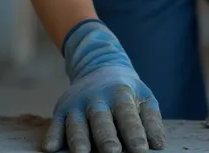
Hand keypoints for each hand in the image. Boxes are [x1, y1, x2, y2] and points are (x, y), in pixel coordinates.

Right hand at [43, 20, 164, 152]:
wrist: (99, 65)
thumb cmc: (127, 91)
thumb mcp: (143, 96)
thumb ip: (151, 119)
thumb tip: (159, 144)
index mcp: (121, 93)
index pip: (128, 115)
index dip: (134, 132)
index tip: (141, 150)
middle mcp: (97, 98)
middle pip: (101, 119)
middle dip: (106, 137)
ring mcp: (77, 103)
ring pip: (77, 123)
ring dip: (79, 139)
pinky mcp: (61, 109)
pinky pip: (55, 124)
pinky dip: (52, 136)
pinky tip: (50, 148)